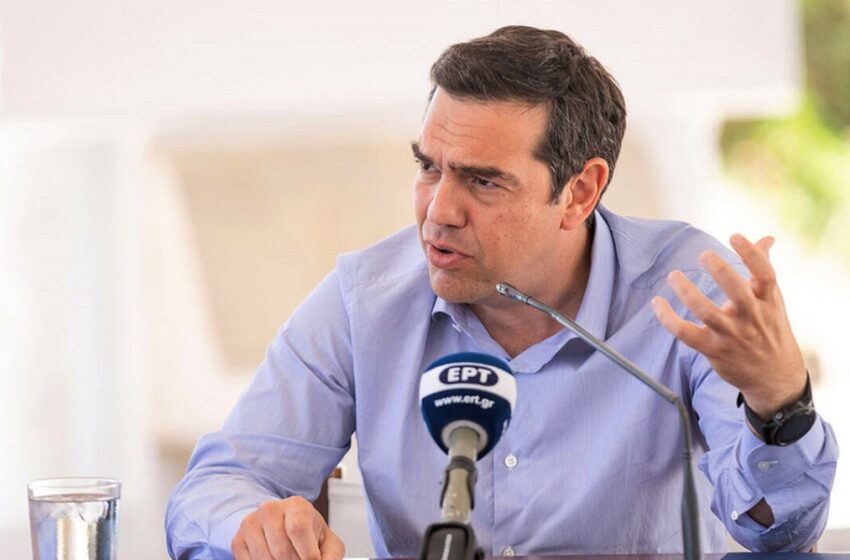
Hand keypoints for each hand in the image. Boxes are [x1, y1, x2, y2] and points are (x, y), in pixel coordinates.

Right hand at [232, 496, 344, 559]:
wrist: (283, 526)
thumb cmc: (308, 535)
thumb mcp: (327, 543)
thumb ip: (331, 556)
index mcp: (296, 506)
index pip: (297, 529)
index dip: (307, 555)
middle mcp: (270, 509)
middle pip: (281, 550)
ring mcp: (251, 523)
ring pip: (264, 559)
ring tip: (290, 559)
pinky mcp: (238, 540)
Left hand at [651, 234, 806, 418]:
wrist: (775, 377)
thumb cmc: (770, 330)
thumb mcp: (773, 301)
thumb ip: (764, 268)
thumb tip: (767, 238)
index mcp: (768, 301)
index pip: (765, 275)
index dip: (752, 255)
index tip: (734, 236)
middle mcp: (752, 318)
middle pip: (738, 293)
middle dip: (722, 272)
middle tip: (704, 255)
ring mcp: (732, 335)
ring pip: (708, 313)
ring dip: (688, 293)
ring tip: (674, 276)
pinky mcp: (714, 350)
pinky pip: (687, 334)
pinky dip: (669, 319)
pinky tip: (657, 302)